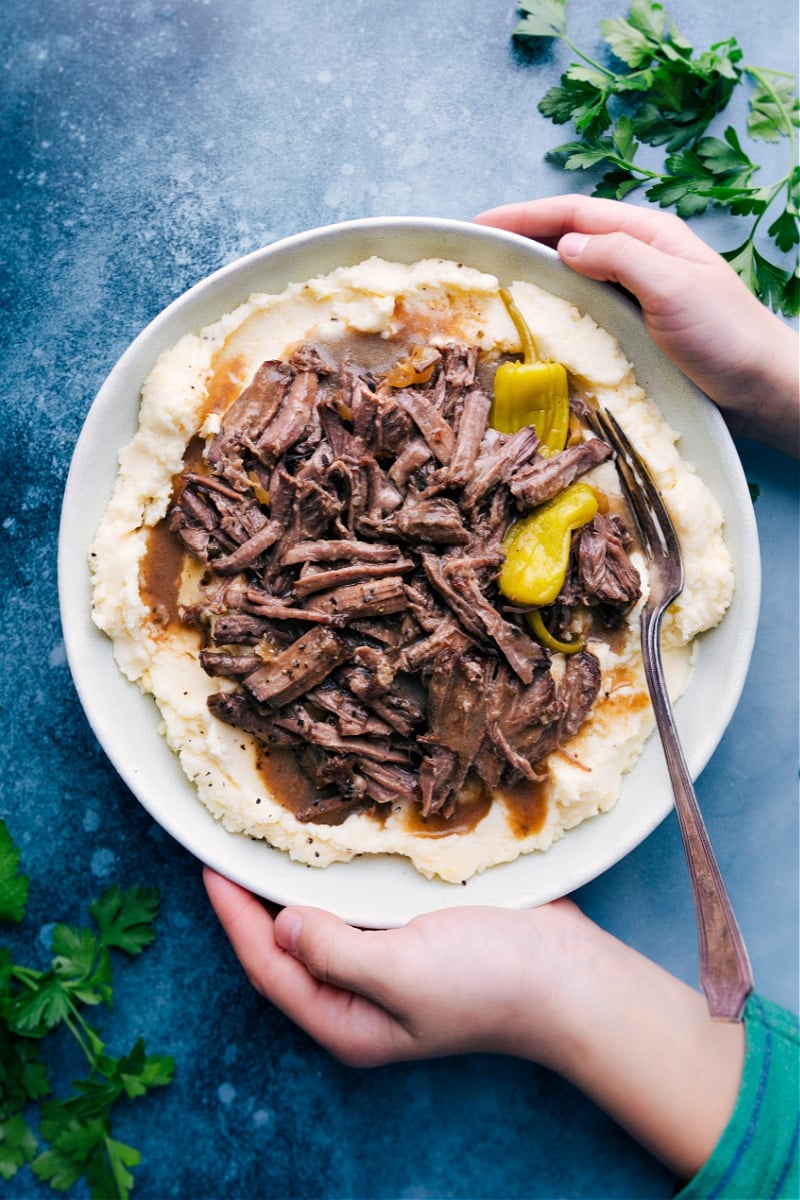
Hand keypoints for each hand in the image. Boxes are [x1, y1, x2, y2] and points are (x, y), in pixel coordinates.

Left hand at [203, 867, 569, 1067]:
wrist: (569, 973)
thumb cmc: (489, 982)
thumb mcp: (403, 972)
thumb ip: (335, 952)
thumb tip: (280, 925)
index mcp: (349, 1020)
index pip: (270, 968)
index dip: (234, 920)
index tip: (209, 870)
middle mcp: (360, 993)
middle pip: (289, 946)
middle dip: (256, 901)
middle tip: (228, 846)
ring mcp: (388, 960)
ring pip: (322, 920)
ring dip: (294, 883)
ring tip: (265, 838)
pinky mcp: (414, 928)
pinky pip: (359, 900)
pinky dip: (337, 874)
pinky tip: (329, 842)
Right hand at [476, 195, 797, 453]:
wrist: (762, 388)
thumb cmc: (726, 335)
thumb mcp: (672, 286)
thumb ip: (619, 258)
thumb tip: (565, 245)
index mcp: (649, 235)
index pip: (575, 212)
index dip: (525, 216)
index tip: (481, 224)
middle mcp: (639, 258)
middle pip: (569, 237)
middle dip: (522, 239)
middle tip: (476, 254)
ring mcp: (636, 294)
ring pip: (573, 273)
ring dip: (534, 273)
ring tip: (494, 283)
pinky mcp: (635, 329)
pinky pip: (584, 308)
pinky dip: (554, 306)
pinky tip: (536, 321)